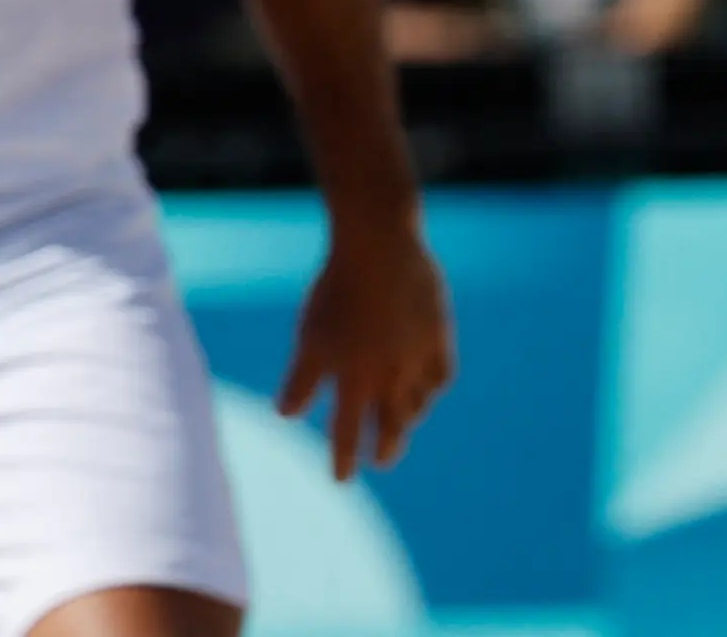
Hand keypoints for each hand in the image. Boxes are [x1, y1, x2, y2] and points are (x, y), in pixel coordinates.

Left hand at [279, 210, 453, 477]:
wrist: (380, 246)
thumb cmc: (336, 291)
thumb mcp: (311, 336)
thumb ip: (301, 380)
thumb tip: (286, 415)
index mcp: (355, 380)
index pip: (349, 435)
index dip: (344, 460)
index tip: (342, 479)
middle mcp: (391, 376)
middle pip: (391, 427)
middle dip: (386, 449)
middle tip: (383, 462)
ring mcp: (418, 357)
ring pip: (417, 403)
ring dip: (408, 418)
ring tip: (403, 422)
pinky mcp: (438, 335)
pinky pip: (440, 375)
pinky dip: (433, 388)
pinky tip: (428, 388)